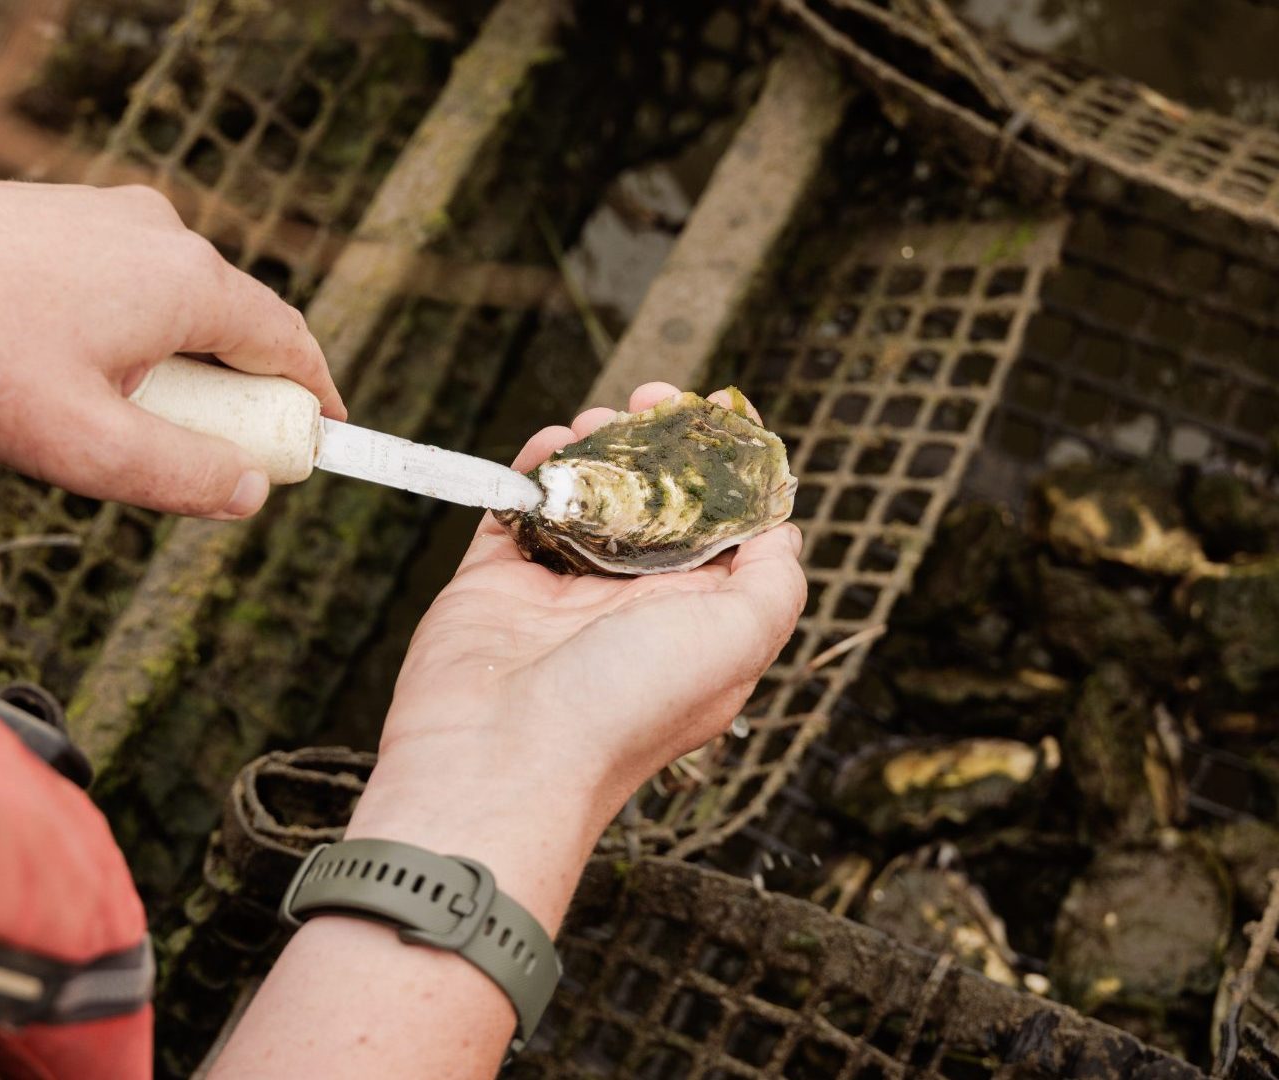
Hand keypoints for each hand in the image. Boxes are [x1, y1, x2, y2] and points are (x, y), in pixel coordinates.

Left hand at [0, 174, 342, 517]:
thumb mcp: (85, 447)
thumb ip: (182, 477)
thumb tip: (251, 493)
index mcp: (187, 281)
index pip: (287, 342)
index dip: (311, 399)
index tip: (320, 441)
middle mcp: (160, 230)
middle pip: (227, 326)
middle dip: (222, 396)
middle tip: (186, 460)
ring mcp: (106, 212)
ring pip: (165, 306)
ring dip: (158, 367)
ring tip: (85, 422)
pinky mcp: (58, 210)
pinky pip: (115, 283)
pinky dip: (111, 334)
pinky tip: (41, 371)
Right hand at [216, 385, 804, 1078]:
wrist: (499, 758)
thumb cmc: (624, 710)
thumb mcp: (740, 643)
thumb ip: (775, 581)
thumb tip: (782, 527)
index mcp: (700, 621)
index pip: (727, 528)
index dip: (728, 465)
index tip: (719, 412)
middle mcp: (634, 605)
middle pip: (655, 500)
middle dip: (657, 442)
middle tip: (648, 399)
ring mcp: (561, 592)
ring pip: (587, 497)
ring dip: (596, 447)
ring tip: (596, 419)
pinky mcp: (495, 582)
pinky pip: (517, 509)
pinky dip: (533, 469)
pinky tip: (548, 445)